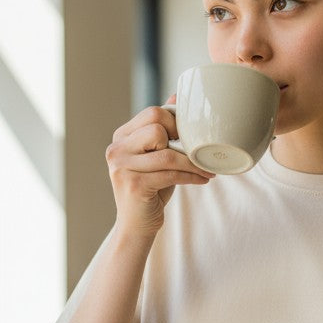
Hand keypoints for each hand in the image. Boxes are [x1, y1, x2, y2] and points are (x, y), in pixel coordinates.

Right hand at [105, 99, 214, 238]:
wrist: (137, 226)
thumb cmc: (150, 190)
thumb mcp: (157, 157)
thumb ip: (163, 130)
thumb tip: (176, 96)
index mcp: (121, 137)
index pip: (152, 113)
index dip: (176, 123)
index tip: (190, 138)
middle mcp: (116, 148)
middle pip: (157, 126)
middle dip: (182, 139)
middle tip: (197, 152)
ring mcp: (121, 166)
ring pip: (167, 153)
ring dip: (192, 162)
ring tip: (207, 169)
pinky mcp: (133, 184)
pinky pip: (170, 174)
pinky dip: (191, 176)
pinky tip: (202, 179)